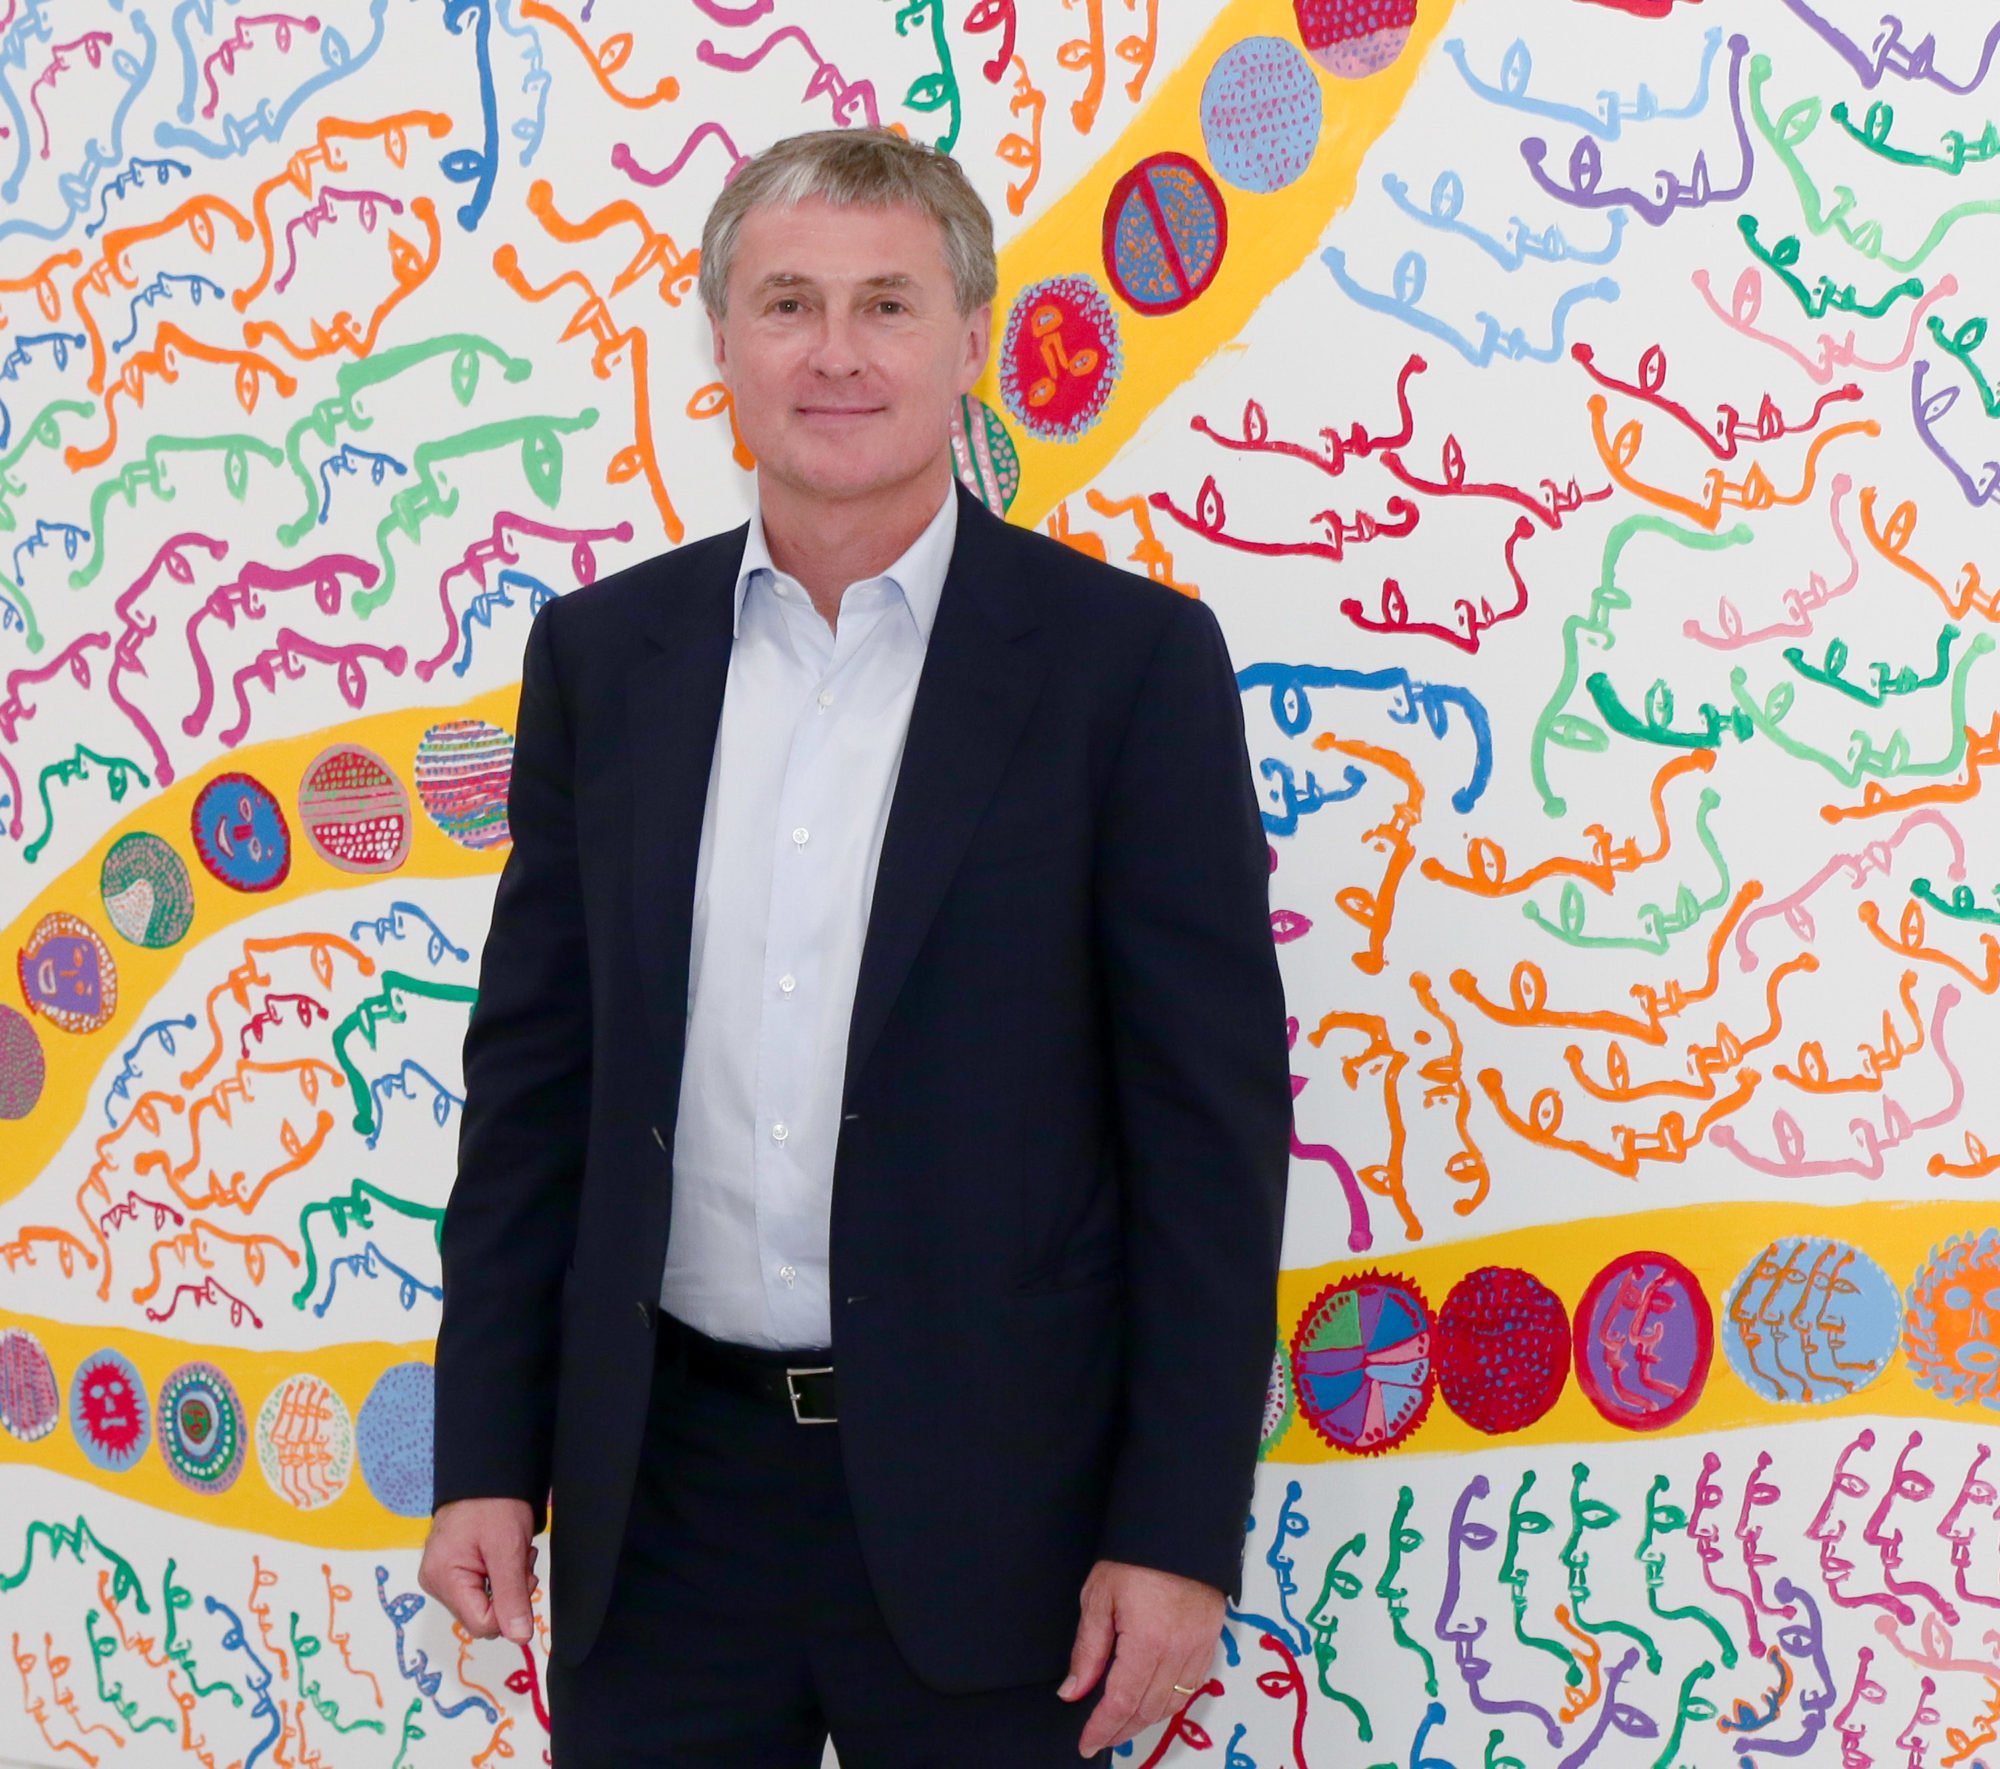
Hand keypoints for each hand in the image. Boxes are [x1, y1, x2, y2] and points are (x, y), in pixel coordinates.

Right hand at [418, 1497, 540, 1642]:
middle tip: (520, 1562)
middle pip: (481, 1616)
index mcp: (443, 1579)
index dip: (510, 1609)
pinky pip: (478, 1588)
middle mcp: (435, 1582)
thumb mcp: (508, 1550)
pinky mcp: (450, 1569)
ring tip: (512, 1554)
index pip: (482, 1624)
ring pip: (483, 1603)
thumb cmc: (494, 1504)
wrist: (485, 1472)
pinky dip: (497, 1576)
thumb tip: (519, 1637)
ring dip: (506, 1583)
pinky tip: (502, 1555)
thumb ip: (512, 1597)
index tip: (523, 1579)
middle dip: (509, 1594)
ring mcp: (440, 1576)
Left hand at [1058, 1558, 1223, 1755]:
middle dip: (1121, 1730)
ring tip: (1121, 1726)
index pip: (1122, 1702)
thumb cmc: (1134, 1558)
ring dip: (1145, 1721)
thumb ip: (1087, 1650)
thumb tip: (1072, 1692)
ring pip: (1172, 1704)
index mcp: (1147, 1642)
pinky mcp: (1211, 1642)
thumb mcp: (1099, 1597)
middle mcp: (1177, 1654)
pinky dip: (1170, 1703)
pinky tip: (1153, 1703)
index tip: (1086, 1744)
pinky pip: (1192, 1687)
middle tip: (1099, 1737)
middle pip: (1148, 1710)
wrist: (1179, 1529)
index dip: (1102, 1728)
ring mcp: (1199, 1649)